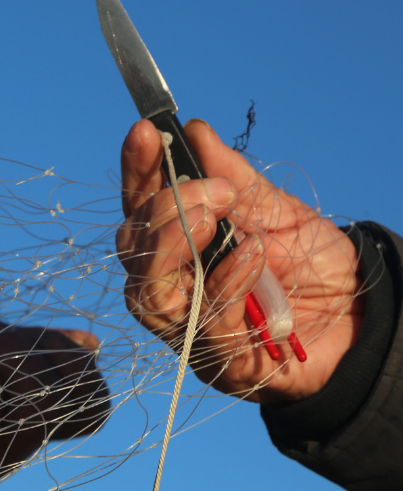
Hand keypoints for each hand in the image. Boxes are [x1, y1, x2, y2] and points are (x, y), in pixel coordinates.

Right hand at [118, 118, 362, 403]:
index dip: (137, 170)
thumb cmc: (309, 265)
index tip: (146, 130)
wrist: (358, 319)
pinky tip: (252, 255)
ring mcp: (186, 327)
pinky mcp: (216, 360)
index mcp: (175, 246)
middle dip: (164, 209)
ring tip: (216, 216)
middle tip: (213, 191)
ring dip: (177, 244)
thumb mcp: (275, 209)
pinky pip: (205, 321)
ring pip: (149, 290)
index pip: (139, 205)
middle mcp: (167, 286)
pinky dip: (226, 281)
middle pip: (132, 246)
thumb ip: (232, 176)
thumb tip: (195, 131)